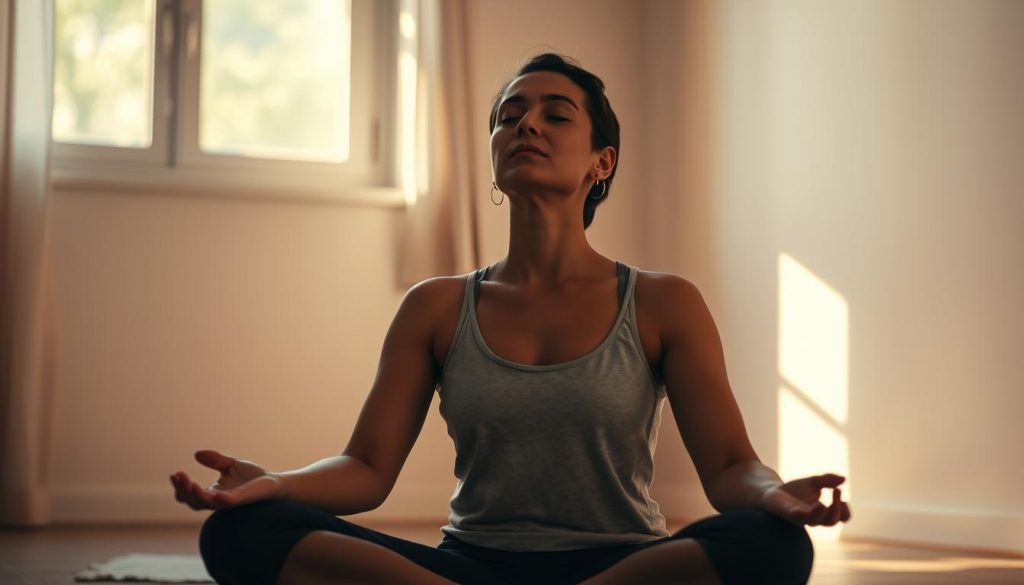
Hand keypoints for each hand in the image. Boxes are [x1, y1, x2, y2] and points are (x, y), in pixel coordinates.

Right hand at [169, 450, 283, 509]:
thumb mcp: (230, 465)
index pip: (190, 495)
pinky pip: (229, 502)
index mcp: (213, 493)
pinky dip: (220, 500)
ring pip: (207, 503)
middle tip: (177, 476)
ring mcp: (229, 501)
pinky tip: (215, 494)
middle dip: (182, 490)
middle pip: (193, 501)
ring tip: (189, 483)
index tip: (174, 474)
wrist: (274, 482)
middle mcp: (218, 501)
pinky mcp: (242, 499)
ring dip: (195, 494)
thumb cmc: (253, 477)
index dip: (180, 487)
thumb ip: (215, 461)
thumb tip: (196, 454)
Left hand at [758, 473, 851, 525]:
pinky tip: (816, 504)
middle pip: (831, 521)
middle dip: (837, 507)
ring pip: (817, 521)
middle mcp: (813, 518)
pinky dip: (808, 513)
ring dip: (826, 512)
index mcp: (821, 512)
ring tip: (827, 500)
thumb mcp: (813, 482)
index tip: (841, 492)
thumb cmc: (793, 490)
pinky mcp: (788, 513)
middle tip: (836, 490)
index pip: (840, 518)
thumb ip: (827, 480)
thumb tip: (844, 479)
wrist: (769, 491)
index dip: (846, 510)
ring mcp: (800, 517)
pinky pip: (799, 517)